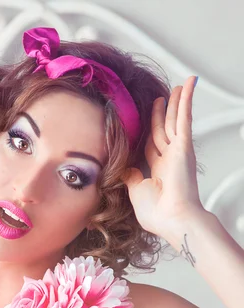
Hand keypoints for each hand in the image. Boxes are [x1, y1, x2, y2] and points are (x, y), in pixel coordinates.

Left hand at [122, 76, 204, 240]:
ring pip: (175, 120)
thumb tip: (122, 168)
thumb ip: (130, 176)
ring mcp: (178, 151)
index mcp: (158, 170)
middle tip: (162, 98)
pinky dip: (186, 100)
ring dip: (176, 103)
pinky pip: (184, 118)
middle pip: (164, 130)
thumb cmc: (157, 212)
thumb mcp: (135, 190)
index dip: (149, 132)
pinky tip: (188, 85)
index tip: (146, 120)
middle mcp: (170, 159)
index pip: (152, 146)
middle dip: (163, 114)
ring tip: (178, 87)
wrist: (172, 218)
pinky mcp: (184, 146)